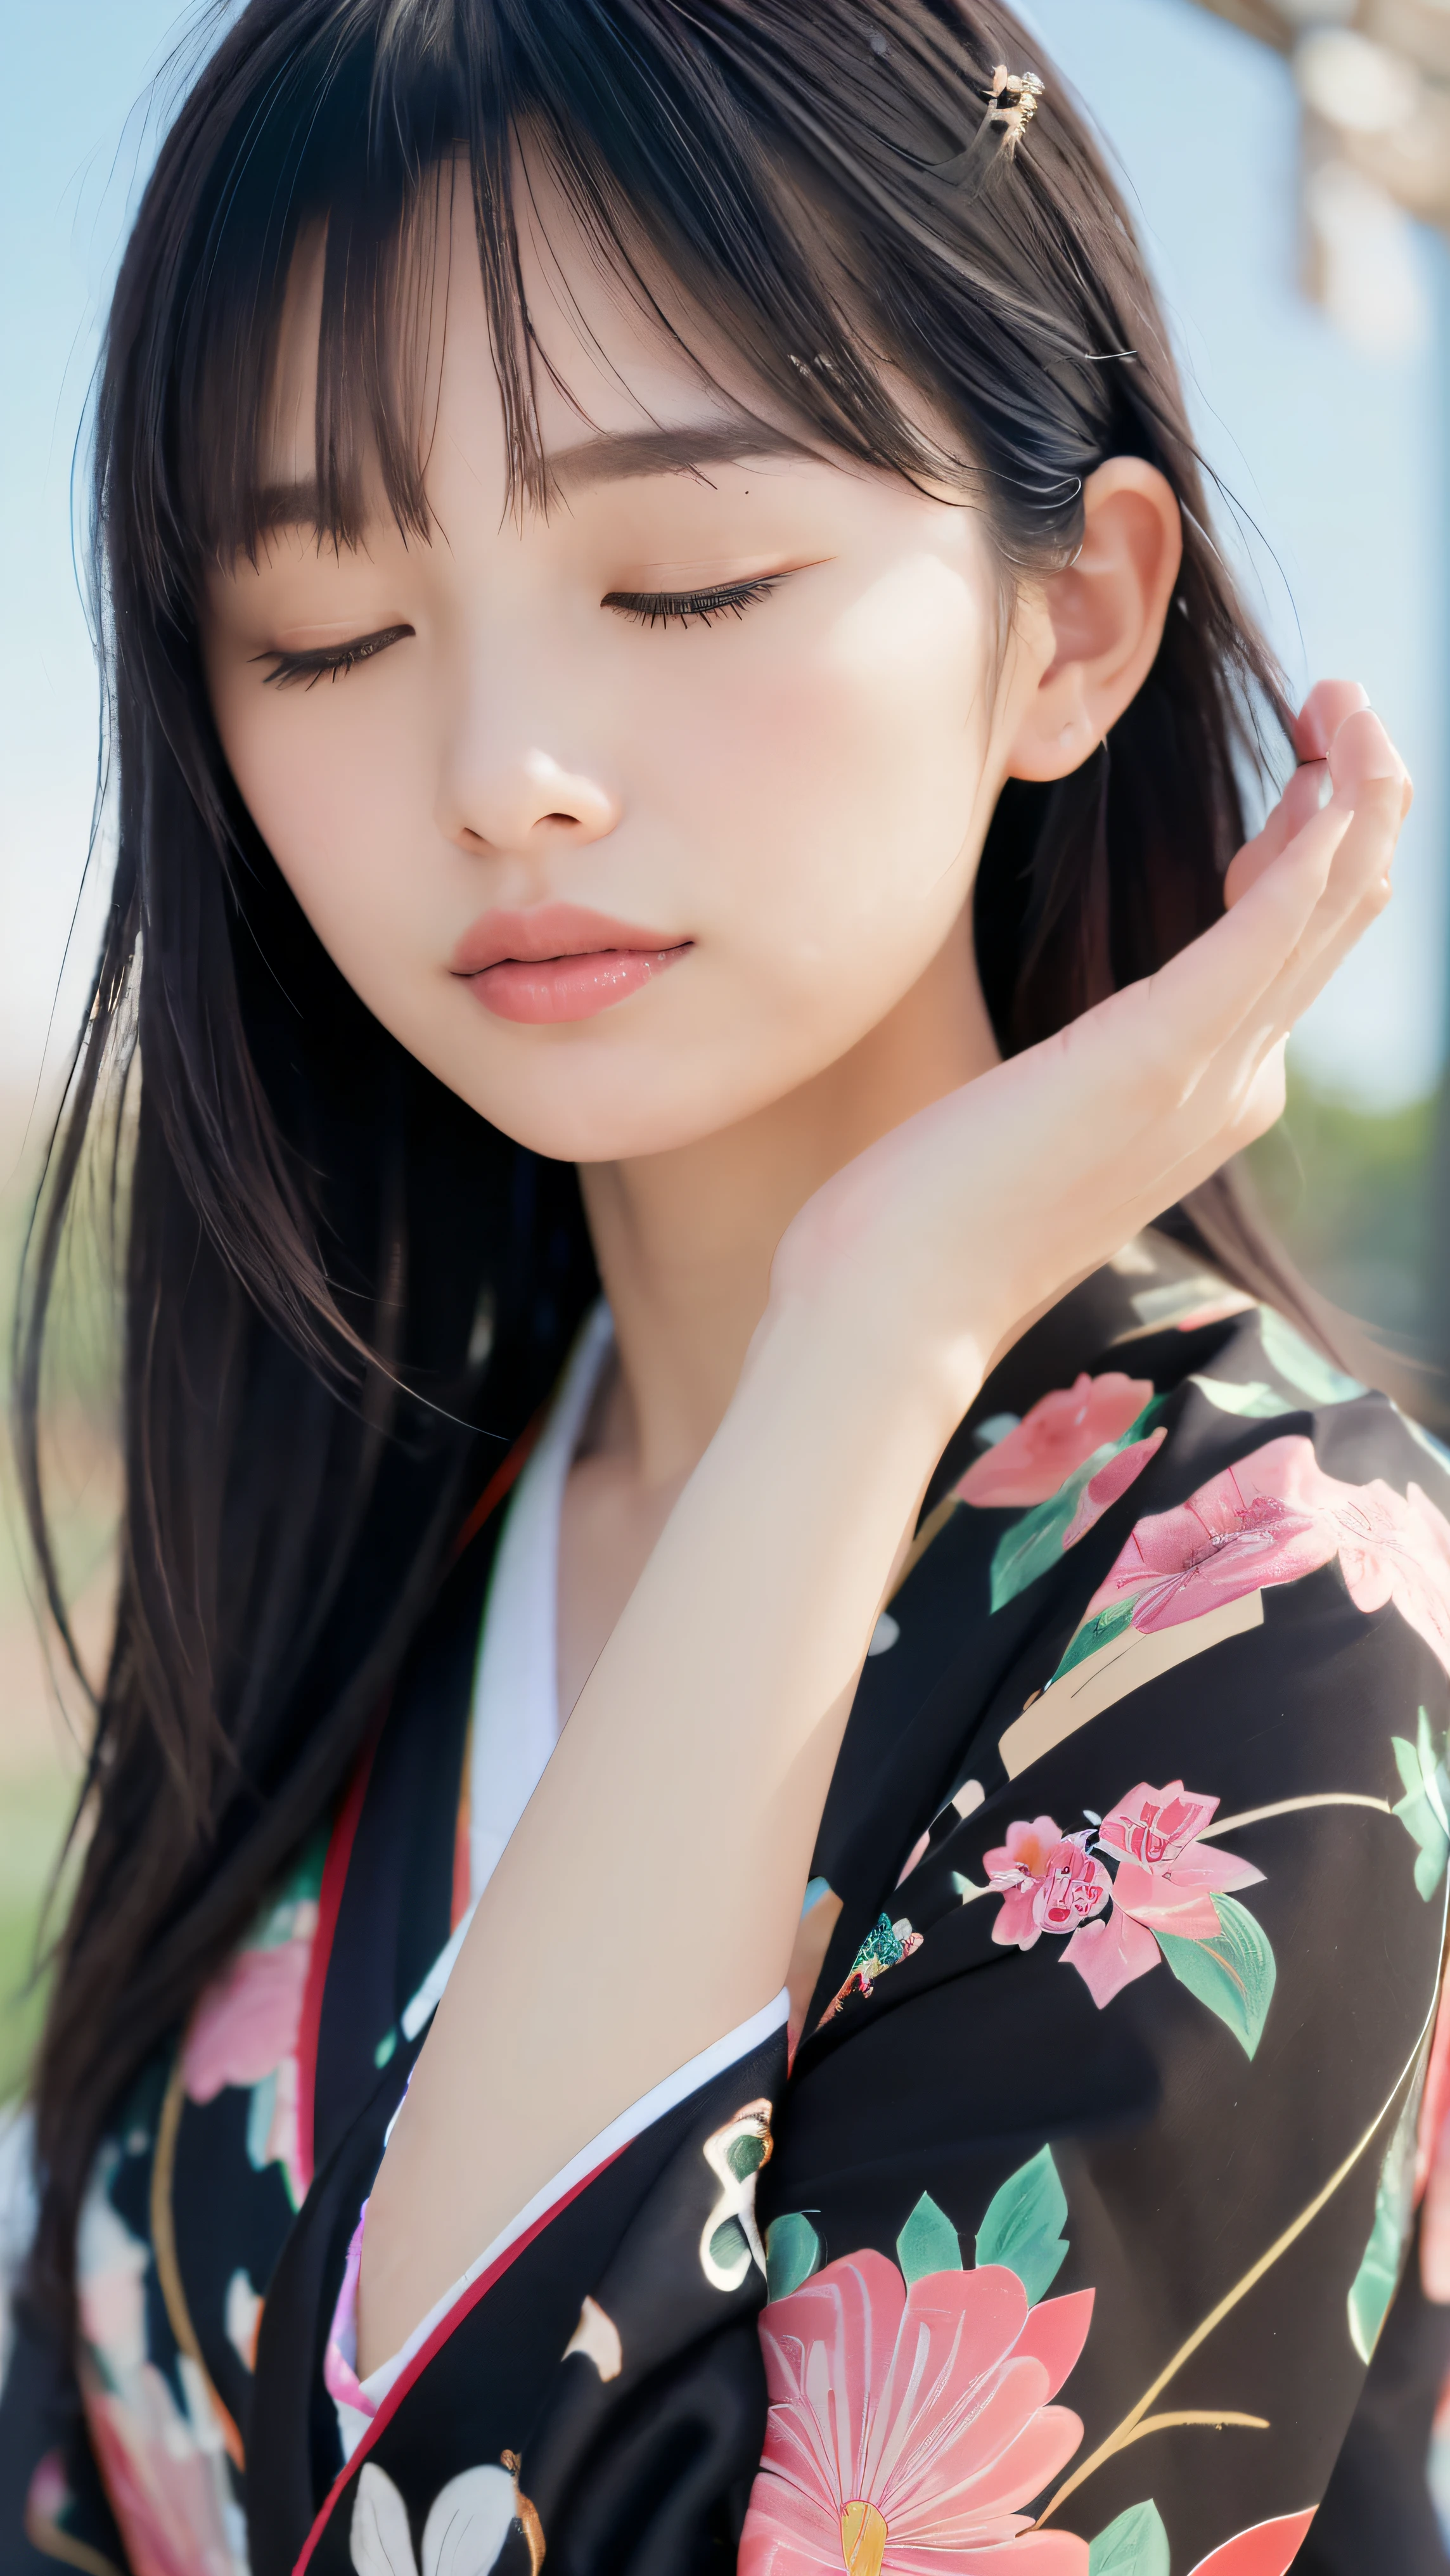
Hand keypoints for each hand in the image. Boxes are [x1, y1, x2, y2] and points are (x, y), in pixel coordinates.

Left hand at [769, 684, 1408, 1413]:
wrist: (892, 1306)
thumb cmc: (930, 1215)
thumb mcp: (1040, 1120)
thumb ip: (1093, 1070)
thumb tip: (1095, 1031)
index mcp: (1209, 1099)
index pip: (1298, 952)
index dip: (1305, 849)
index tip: (1286, 779)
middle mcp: (1235, 1087)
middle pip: (1342, 915)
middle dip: (1357, 794)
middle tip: (1337, 701)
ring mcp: (1208, 1075)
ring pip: (1335, 905)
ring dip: (1356, 789)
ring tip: (1341, 700)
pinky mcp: (1157, 1055)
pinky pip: (1273, 930)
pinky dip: (1315, 843)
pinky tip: (1327, 771)